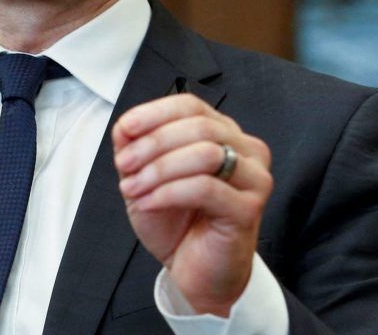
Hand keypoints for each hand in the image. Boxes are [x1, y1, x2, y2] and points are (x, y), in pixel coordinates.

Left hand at [112, 94, 272, 315]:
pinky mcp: (249, 209)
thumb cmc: (177, 222)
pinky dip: (170, 192)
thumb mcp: (145, 176)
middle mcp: (245, 150)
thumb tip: (124, 125)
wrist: (196, 272)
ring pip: (205, 153)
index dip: (155, 113)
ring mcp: (253, 178)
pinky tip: (150, 202)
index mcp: (223, 133)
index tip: (125, 128)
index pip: (190, 105)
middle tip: (124, 165)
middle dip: (153, 144)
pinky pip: (207, 188)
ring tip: (134, 188)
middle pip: (199, 126)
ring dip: (160, 169)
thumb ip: (135, 147)